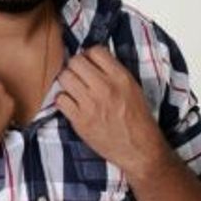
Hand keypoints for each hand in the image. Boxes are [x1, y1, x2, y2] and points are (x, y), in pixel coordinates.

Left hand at [55, 45, 170, 177]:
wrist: (140, 150)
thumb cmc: (137, 119)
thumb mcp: (133, 87)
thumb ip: (113, 71)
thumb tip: (91, 58)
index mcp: (121, 77)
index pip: (95, 51)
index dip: (89, 55)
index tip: (88, 63)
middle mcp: (105, 88)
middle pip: (75, 61)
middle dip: (75, 66)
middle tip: (78, 75)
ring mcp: (91, 104)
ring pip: (64, 77)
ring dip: (67, 81)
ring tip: (73, 88)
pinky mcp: (80, 121)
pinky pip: (60, 99)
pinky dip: (63, 100)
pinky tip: (71, 104)